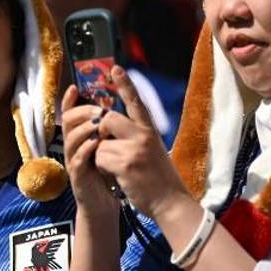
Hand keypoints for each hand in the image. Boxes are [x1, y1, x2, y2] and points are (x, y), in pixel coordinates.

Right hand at [60, 85, 118, 216]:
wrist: (105, 203)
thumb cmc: (107, 173)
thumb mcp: (107, 147)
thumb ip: (106, 130)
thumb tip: (114, 106)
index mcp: (81, 137)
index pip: (71, 114)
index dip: (69, 100)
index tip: (74, 87)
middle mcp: (73, 147)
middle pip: (68, 122)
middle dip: (82, 111)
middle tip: (98, 109)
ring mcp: (73, 161)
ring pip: (71, 139)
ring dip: (85, 129)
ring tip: (98, 123)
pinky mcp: (77, 177)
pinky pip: (77, 159)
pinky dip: (86, 150)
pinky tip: (96, 143)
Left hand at [91, 67, 187, 219]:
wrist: (170, 202)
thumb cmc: (158, 178)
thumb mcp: (152, 150)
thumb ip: (135, 136)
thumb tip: (110, 124)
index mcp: (149, 130)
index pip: (136, 101)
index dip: (125, 84)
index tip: (116, 68)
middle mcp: (143, 135)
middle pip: (108, 117)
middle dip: (99, 129)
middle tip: (105, 143)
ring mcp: (135, 149)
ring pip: (100, 141)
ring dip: (101, 156)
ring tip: (116, 168)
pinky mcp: (126, 164)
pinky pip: (100, 158)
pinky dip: (102, 168)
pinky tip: (116, 176)